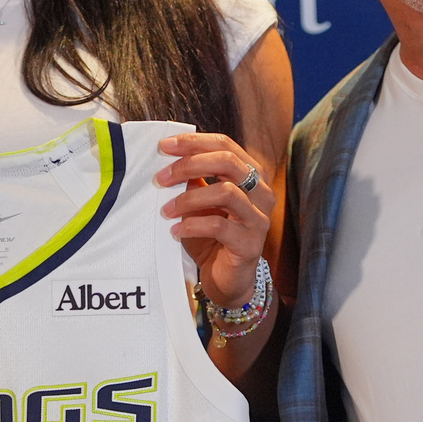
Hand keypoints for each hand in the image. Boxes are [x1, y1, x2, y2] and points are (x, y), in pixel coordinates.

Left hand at [156, 132, 271, 308]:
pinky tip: (176, 231)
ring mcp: (258, 219)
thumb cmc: (212, 237)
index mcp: (250, 176)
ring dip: (189, 198)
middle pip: (228, 162)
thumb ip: (192, 180)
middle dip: (190, 165)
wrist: (227, 279)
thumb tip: (168, 159)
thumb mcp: (199, 203)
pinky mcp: (250, 244)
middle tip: (162, 177)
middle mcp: (261, 193)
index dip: (194, 142)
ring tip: (166, 210)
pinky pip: (220, 226)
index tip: (165, 146)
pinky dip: (192, 225)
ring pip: (226, 192)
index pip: (226, 145)